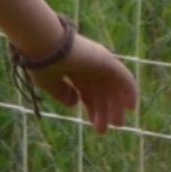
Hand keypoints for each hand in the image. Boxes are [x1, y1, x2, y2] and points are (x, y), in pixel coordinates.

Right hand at [20, 27, 139, 133]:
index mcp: (73, 68)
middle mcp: (88, 64)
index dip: (91, 106)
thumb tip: (74, 104)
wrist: (41, 43)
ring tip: (116, 125)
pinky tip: (130, 107)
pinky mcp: (107, 60)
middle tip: (108, 128)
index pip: (87, 90)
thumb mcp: (48, 82)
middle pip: (101, 91)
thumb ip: (62, 93)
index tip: (92, 123)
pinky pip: (123, 78)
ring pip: (112, 87)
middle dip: (104, 110)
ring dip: (115, 106)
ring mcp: (99, 61)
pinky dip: (129, 92)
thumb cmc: (40, 61)